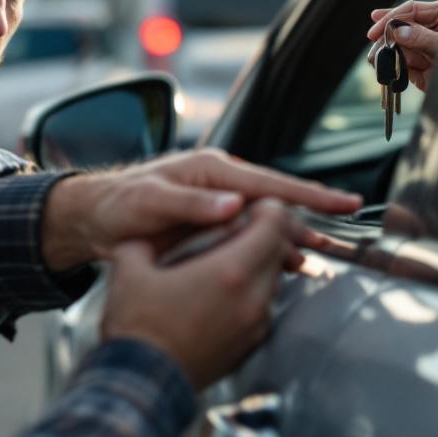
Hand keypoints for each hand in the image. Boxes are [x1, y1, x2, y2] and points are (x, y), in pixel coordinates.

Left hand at [41, 149, 361, 270]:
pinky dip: (269, 250)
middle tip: (343, 242)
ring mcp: (218, 205)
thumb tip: (233, 204)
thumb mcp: (149, 203)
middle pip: (276, 205)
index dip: (310, 195)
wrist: (93, 219)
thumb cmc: (117, 206)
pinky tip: (286, 266)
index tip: (344, 203)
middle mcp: (221, 184)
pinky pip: (249, 236)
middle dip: (310, 222)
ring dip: (292, 240)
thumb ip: (190, 205)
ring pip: (265, 223)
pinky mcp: (211, 225)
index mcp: (212, 171)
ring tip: (320, 259)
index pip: (271, 183)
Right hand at [102, 199, 298, 388]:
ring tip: (231, 258)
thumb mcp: (131, 266)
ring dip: (261, 263)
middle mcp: (252, 298)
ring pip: (275, 278)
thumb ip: (149, 238)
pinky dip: (253, 291)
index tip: (253, 204)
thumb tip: (153, 230)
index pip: (274, 225)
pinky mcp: (251, 345)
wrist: (141, 383)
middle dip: (267, 233)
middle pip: (280, 250)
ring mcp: (255, 325)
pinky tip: (225, 291)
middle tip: (245, 226)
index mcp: (229, 271)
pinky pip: (264, 306)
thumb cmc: (136, 327)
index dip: (266, 208)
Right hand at [366, 0, 437, 91]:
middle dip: (388, 38)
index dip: (390, 17)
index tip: (374, 28)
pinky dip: (400, 71)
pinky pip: (408, 68)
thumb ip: (421, 37)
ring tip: (380, 61)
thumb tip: (397, 31)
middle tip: (374, 45)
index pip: (412, 10)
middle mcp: (436, 29)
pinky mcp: (428, 69)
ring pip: (403, 50)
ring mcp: (430, 49)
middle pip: (404, 29)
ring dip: (392, 56)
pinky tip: (393, 72)